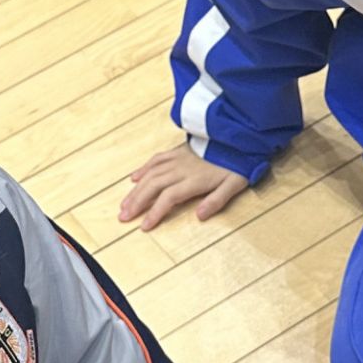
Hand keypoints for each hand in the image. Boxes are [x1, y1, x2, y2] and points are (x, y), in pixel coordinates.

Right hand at [119, 143, 249, 230]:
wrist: (239, 136)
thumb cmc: (238, 162)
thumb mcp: (234, 184)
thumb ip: (217, 200)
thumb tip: (200, 215)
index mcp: (194, 179)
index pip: (168, 198)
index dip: (155, 212)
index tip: (144, 226)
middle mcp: (182, 168)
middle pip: (153, 186)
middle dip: (136, 202)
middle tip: (123, 217)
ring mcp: (178, 158)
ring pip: (150, 174)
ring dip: (135, 190)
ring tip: (124, 204)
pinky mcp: (179, 150)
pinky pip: (156, 159)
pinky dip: (143, 169)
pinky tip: (134, 178)